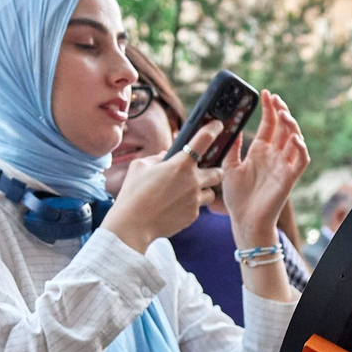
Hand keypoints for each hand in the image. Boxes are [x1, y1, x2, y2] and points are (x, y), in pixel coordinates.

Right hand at [108, 121, 222, 250]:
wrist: (133, 225)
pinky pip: (198, 207)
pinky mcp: (193, 216)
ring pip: (211, 192)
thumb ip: (158, 158)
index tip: (217, 126)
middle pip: (218, 172)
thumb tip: (167, 157)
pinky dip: (191, 205)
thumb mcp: (140, 166)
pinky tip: (175, 206)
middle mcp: (193, 181)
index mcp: (181, 164)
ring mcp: (195, 200)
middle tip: (201, 172)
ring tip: (186, 192)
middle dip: (213, 170)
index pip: (204, 140)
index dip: (213, 130)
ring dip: (203, 190)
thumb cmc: (133, 193)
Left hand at [220, 93, 309, 246]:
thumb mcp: (229, 167)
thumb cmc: (237, 197)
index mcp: (260, 151)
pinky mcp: (289, 177)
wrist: (244, 220)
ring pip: (294, 139)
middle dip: (281, 111)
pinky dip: (300, 147)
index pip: (268, 124)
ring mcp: (283, 166)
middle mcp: (273, 156)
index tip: (265, 93)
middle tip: (276, 99)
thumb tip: (233, 128)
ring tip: (283, 113)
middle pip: (283, 128)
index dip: (268, 108)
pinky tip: (293, 137)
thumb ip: (233, 148)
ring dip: (291, 125)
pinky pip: (300, 160)